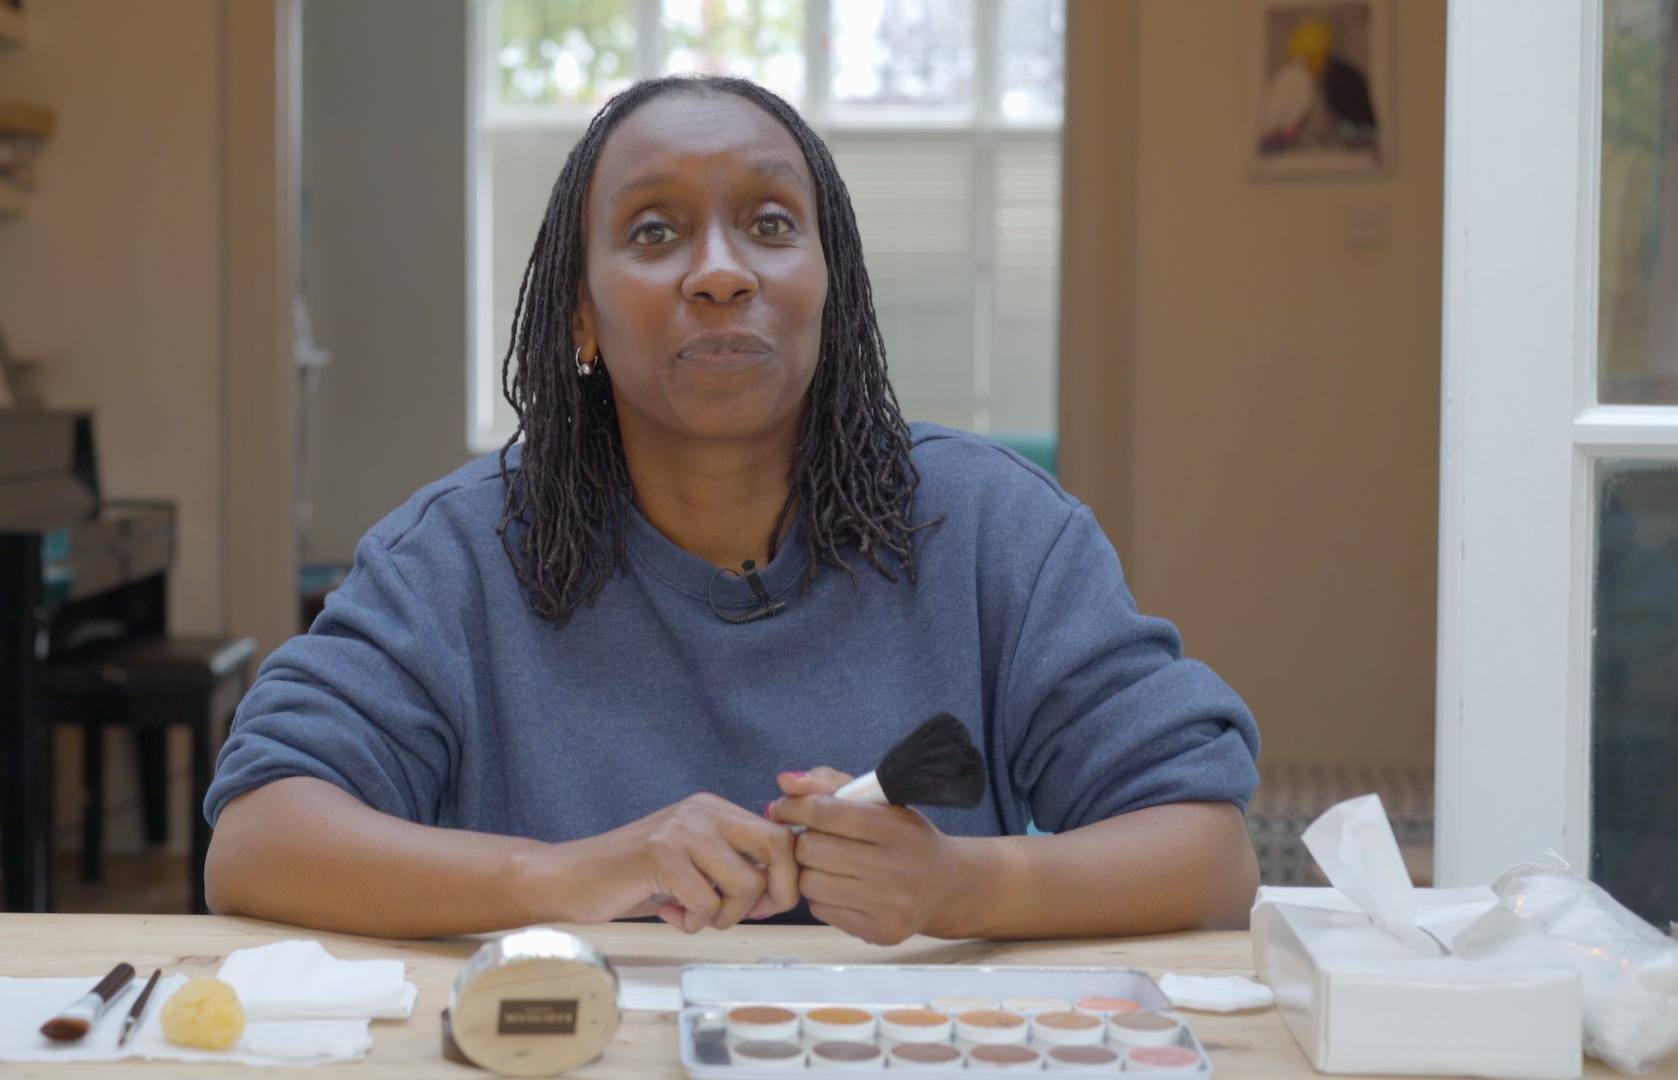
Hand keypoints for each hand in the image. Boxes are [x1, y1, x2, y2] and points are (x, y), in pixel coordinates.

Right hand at [575, 793, 798, 932]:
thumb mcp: (692, 864)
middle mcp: (703, 811)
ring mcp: (682, 830)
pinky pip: (706, 903)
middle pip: (777, 848)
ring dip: (724, 916)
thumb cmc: (634, 879)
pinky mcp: (661, 855)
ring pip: (745, 884)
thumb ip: (732, 866)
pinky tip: (669, 912)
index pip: (781, 836)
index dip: (785, 878)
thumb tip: (783, 892)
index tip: (766, 905)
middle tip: (740, 914)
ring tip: (691, 914)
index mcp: (714, 809)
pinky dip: (693, 922)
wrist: (571, 878)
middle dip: (774, 894)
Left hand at [769, 768, 969, 944]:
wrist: (946, 886)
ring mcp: (889, 904)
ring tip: (827, 864)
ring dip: (809, 870)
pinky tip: (840, 887)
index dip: (795, 807)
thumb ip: (831, 784)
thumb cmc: (905, 838)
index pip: (827, 812)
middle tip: (812, 839)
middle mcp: (897, 867)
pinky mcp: (879, 932)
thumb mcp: (879, 802)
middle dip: (804, 840)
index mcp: (898, 828)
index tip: (781, 807)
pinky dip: (821, 896)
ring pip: (810, 883)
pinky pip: (820, 910)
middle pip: (812, 849)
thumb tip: (785, 783)